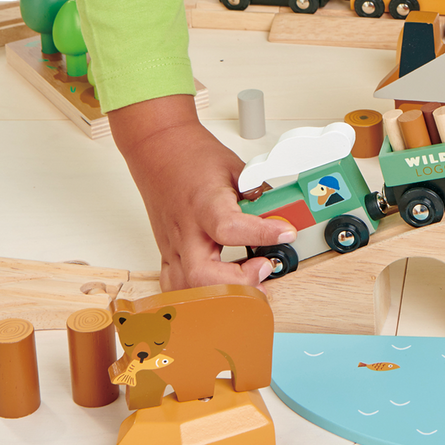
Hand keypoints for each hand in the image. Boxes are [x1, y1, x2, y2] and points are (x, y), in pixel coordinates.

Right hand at [107, 93, 296, 291]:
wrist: (158, 150)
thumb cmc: (192, 157)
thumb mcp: (235, 168)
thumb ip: (257, 196)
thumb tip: (280, 215)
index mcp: (204, 203)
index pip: (230, 228)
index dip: (262, 233)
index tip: (286, 232)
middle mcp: (185, 230)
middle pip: (202, 273)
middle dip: (239, 281)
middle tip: (265, 267)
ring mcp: (173, 246)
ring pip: (187, 287)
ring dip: (220, 293)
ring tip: (248, 280)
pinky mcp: (166, 254)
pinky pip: (177, 286)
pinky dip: (200, 294)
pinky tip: (222, 287)